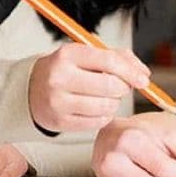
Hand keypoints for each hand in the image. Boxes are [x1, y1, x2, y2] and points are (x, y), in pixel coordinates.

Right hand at [29, 44, 149, 133]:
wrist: (31, 90)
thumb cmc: (68, 70)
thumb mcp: (87, 55)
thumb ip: (118, 58)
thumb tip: (143, 73)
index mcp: (68, 54)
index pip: (109, 61)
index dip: (131, 72)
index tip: (144, 80)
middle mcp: (60, 77)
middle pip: (110, 86)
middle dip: (123, 88)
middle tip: (120, 87)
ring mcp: (58, 101)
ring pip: (105, 106)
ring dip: (114, 103)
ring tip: (106, 97)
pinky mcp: (59, 121)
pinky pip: (97, 121)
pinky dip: (104, 116)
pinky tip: (96, 108)